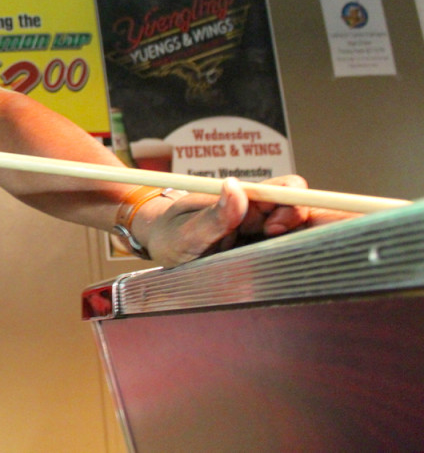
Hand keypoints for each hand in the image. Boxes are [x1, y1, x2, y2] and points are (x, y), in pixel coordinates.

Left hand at [142, 175, 355, 267]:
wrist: (161, 248)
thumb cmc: (170, 234)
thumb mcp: (186, 230)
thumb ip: (213, 215)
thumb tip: (235, 188)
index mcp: (245, 199)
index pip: (288, 190)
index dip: (294, 204)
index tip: (274, 227)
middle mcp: (259, 215)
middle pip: (302, 215)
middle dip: (302, 230)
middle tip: (273, 249)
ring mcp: (261, 236)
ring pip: (296, 238)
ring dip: (294, 250)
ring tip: (265, 265)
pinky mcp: (259, 255)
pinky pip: (282, 257)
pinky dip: (285, 264)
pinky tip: (271, 276)